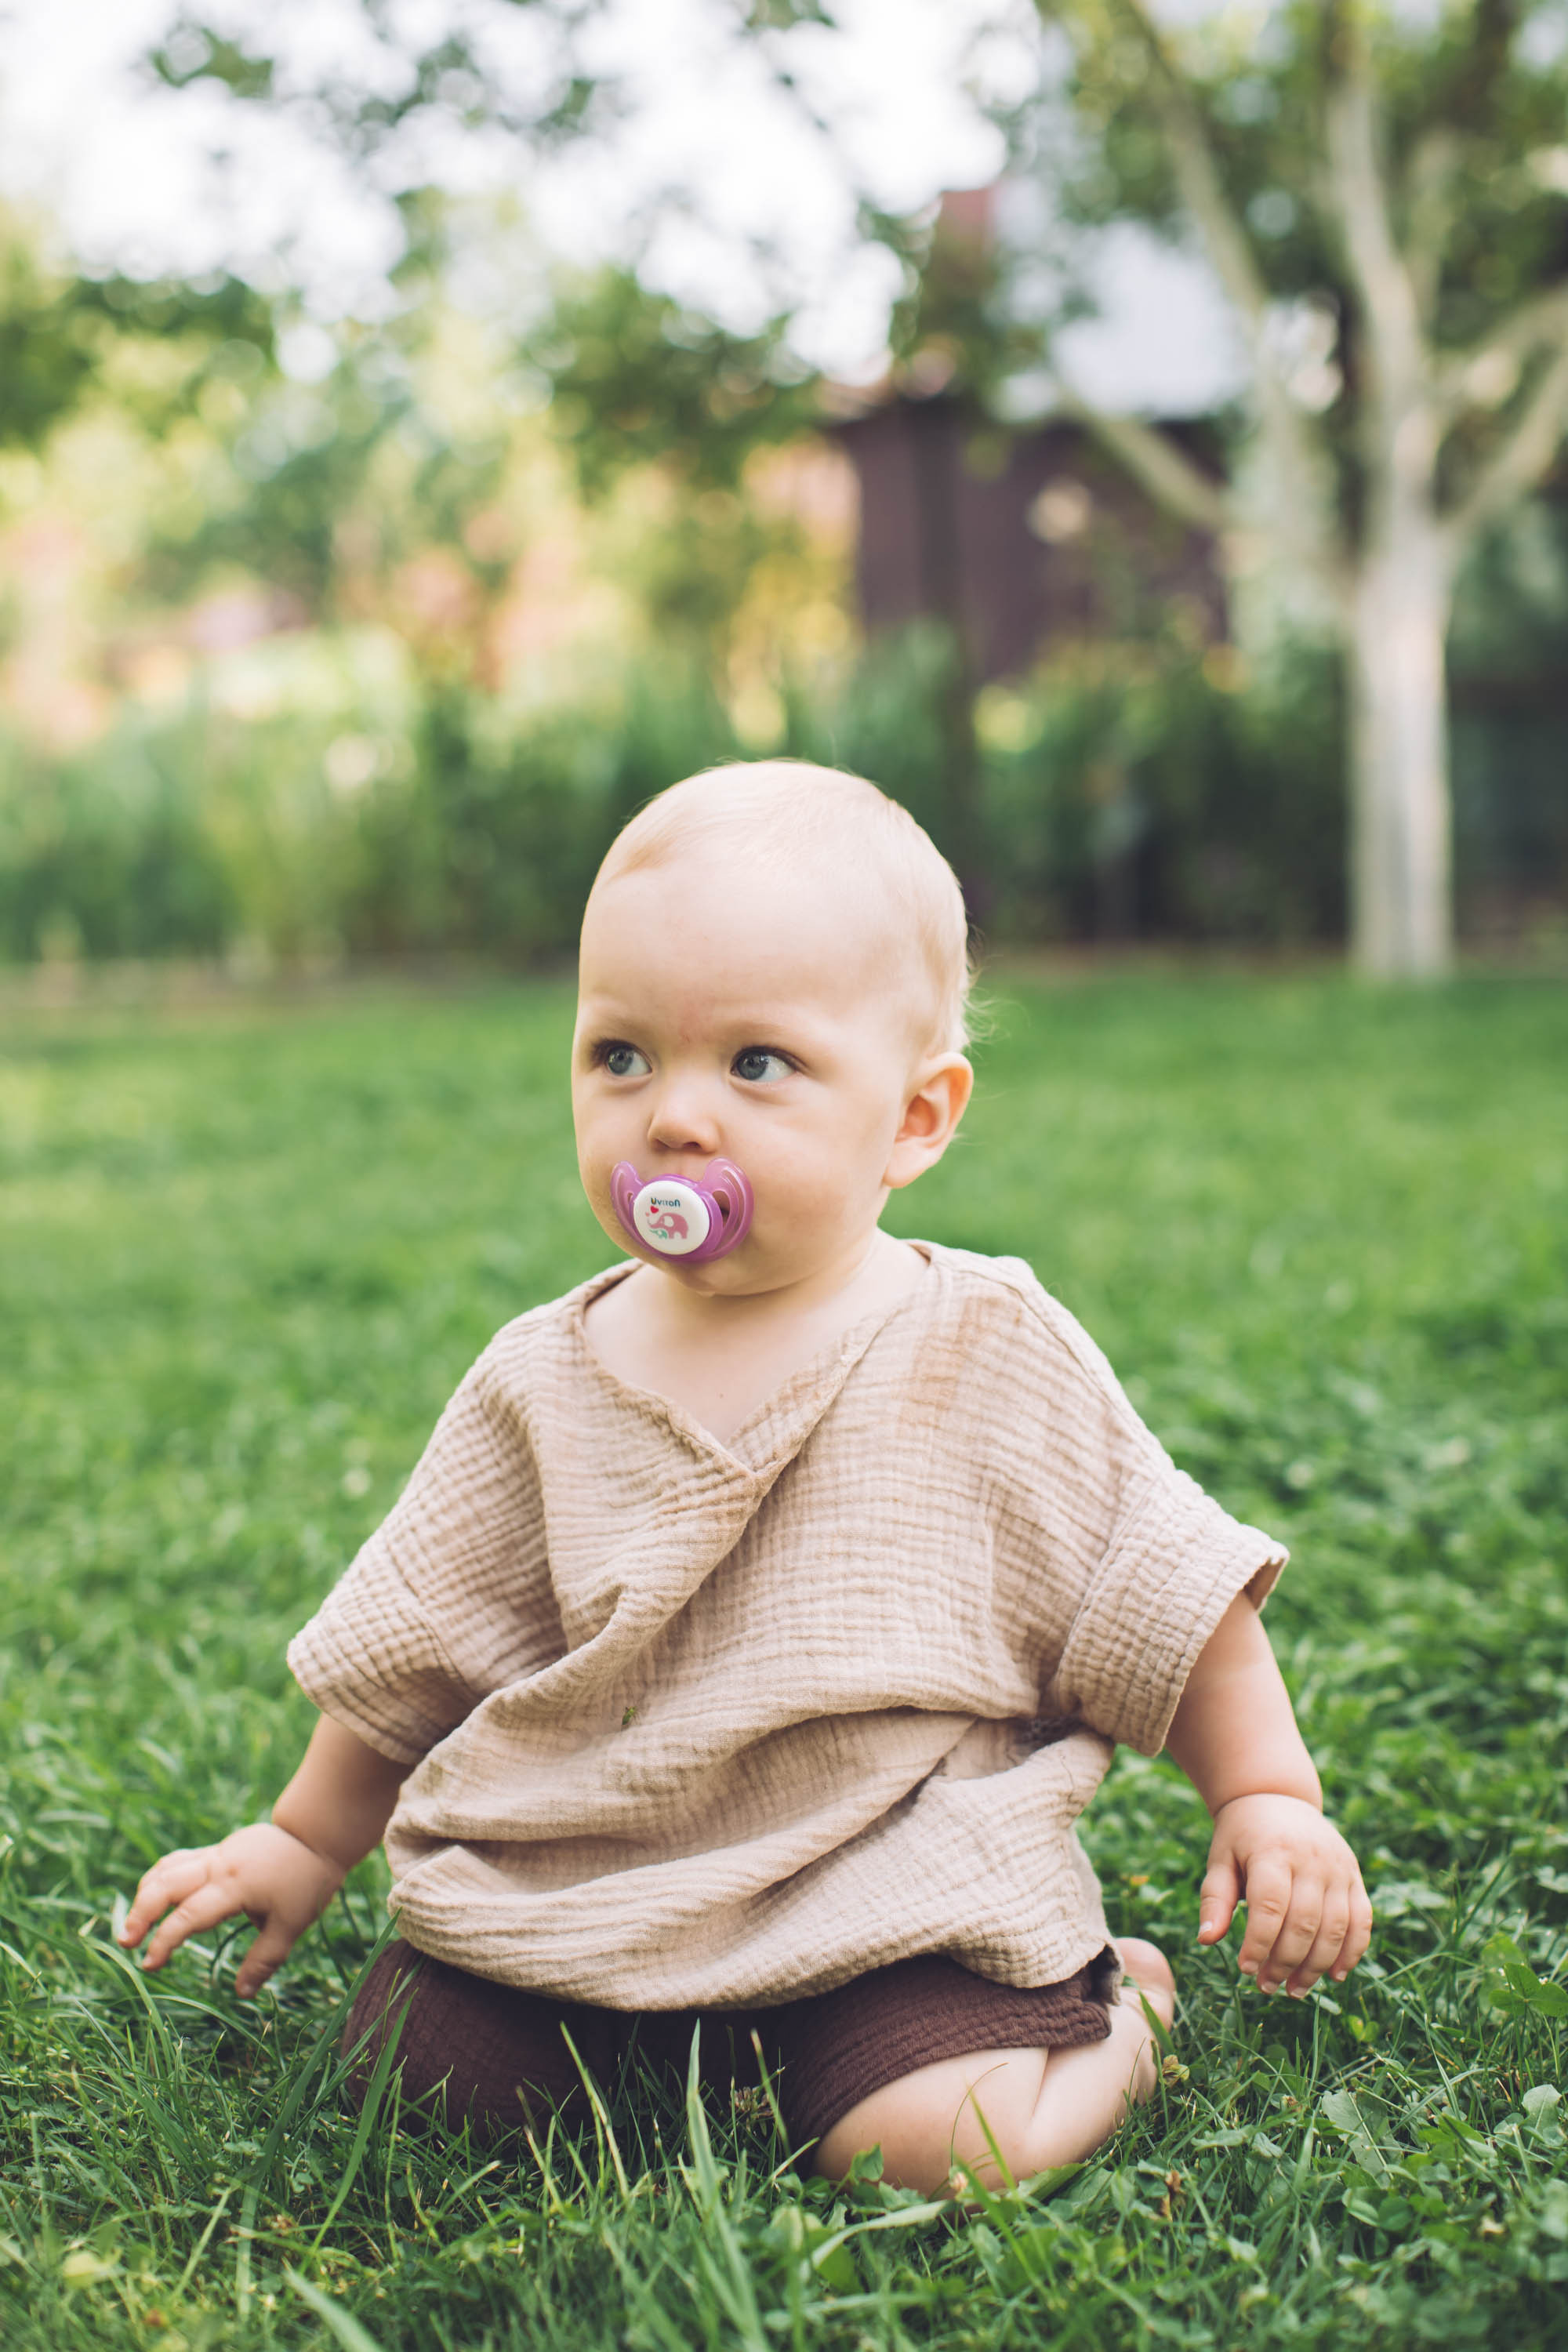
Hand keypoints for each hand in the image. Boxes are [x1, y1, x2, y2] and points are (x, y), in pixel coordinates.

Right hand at [118, 1824, 345, 1998]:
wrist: (316, 1836)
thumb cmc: (306, 1882)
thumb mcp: (292, 1925)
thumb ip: (265, 1959)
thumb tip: (242, 1994)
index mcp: (236, 1885)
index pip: (189, 1914)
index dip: (165, 1940)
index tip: (150, 1965)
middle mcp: (219, 1866)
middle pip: (167, 1884)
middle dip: (141, 1913)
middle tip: (126, 1944)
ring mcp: (215, 1855)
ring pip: (168, 1868)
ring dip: (145, 1895)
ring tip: (132, 1926)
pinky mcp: (215, 1851)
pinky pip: (179, 1861)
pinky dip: (159, 1879)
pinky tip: (151, 1898)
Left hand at [1197, 1792, 1371, 1996]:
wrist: (1278, 1798)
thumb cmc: (1242, 1837)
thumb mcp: (1221, 1859)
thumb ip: (1215, 1899)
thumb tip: (1206, 1939)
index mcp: (1273, 1851)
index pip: (1270, 1906)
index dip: (1259, 1943)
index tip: (1245, 1970)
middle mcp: (1312, 1859)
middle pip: (1304, 1922)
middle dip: (1285, 1962)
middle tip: (1267, 1987)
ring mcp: (1338, 1868)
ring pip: (1336, 1928)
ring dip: (1317, 1966)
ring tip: (1295, 1989)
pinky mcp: (1354, 1876)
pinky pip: (1362, 1920)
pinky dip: (1352, 1951)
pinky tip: (1334, 1976)